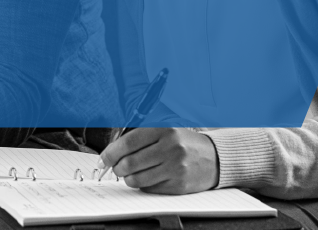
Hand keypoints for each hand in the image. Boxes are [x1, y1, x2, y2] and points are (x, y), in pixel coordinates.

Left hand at [99, 128, 218, 193]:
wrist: (214, 157)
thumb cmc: (183, 142)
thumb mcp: (164, 129)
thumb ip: (139, 136)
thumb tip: (112, 151)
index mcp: (164, 129)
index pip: (129, 143)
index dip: (111, 152)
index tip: (104, 158)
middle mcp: (171, 147)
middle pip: (131, 163)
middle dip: (118, 168)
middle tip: (116, 168)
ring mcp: (176, 167)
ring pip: (138, 179)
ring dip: (128, 179)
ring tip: (130, 174)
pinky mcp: (179, 184)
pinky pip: (150, 188)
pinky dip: (143, 185)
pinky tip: (148, 178)